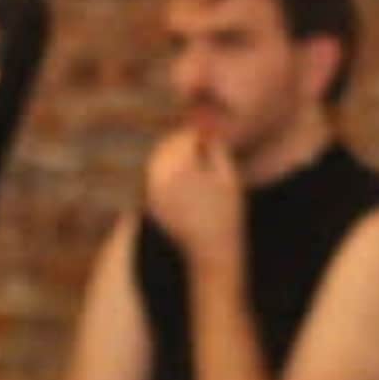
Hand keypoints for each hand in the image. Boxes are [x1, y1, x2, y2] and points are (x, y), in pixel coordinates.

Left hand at [143, 126, 245, 262]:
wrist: (211, 250)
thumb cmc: (227, 212)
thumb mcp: (228, 174)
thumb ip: (216, 147)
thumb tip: (206, 129)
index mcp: (180, 167)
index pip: (186, 136)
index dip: (200, 132)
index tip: (209, 134)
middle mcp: (160, 177)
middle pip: (168, 145)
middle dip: (183, 142)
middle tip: (201, 142)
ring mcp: (152, 190)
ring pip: (158, 159)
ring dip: (174, 155)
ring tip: (194, 161)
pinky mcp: (151, 202)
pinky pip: (154, 176)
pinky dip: (166, 171)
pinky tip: (184, 177)